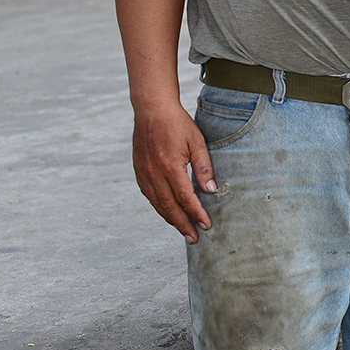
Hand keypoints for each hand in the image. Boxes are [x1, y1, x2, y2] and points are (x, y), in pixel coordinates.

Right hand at [132, 99, 215, 243]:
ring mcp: (144, 175)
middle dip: (183, 224)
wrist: (151, 111)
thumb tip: (211, 190)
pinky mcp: (139, 172)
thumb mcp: (196, 142)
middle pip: (170, 207)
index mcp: (170, 167)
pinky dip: (160, 208)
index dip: (196, 213)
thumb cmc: (177, 124)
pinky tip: (168, 213)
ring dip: (171, 220)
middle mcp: (155, 174)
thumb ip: (203, 167)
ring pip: (158, 204)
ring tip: (183, 230)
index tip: (206, 224)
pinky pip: (150, 196)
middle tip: (194, 238)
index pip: (185, 198)